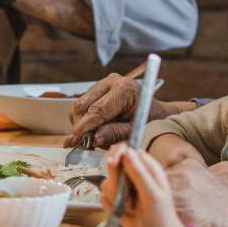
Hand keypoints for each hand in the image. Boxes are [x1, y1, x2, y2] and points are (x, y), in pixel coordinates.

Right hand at [64, 73, 192, 146]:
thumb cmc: (149, 121)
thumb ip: (116, 133)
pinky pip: (83, 104)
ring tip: (94, 139)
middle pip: (83, 105)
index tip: (72, 140)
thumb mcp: (136, 130)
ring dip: (82, 123)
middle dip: (80, 127)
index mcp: (125, 89)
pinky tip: (96, 129)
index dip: (83, 128)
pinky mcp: (98, 88)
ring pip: (80, 105)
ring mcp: (104, 83)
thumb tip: (95, 139)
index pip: (97, 110)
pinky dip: (85, 119)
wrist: (156, 111)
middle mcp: (112, 81)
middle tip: (83, 145)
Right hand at [102, 147, 187, 226]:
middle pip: (114, 165)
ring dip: (114, 196)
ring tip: (129, 207)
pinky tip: (123, 213)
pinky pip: (104, 197)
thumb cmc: (162, 219)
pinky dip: (110, 206)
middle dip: (115, 180)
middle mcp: (136, 177)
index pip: (128, 150)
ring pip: (107, 182)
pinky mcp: (118, 202)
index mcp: (149, 169)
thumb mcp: (152, 194)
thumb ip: (139, 173)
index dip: (118, 154)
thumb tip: (127, 151)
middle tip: (125, 193)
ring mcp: (126, 190)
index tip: (113, 163)